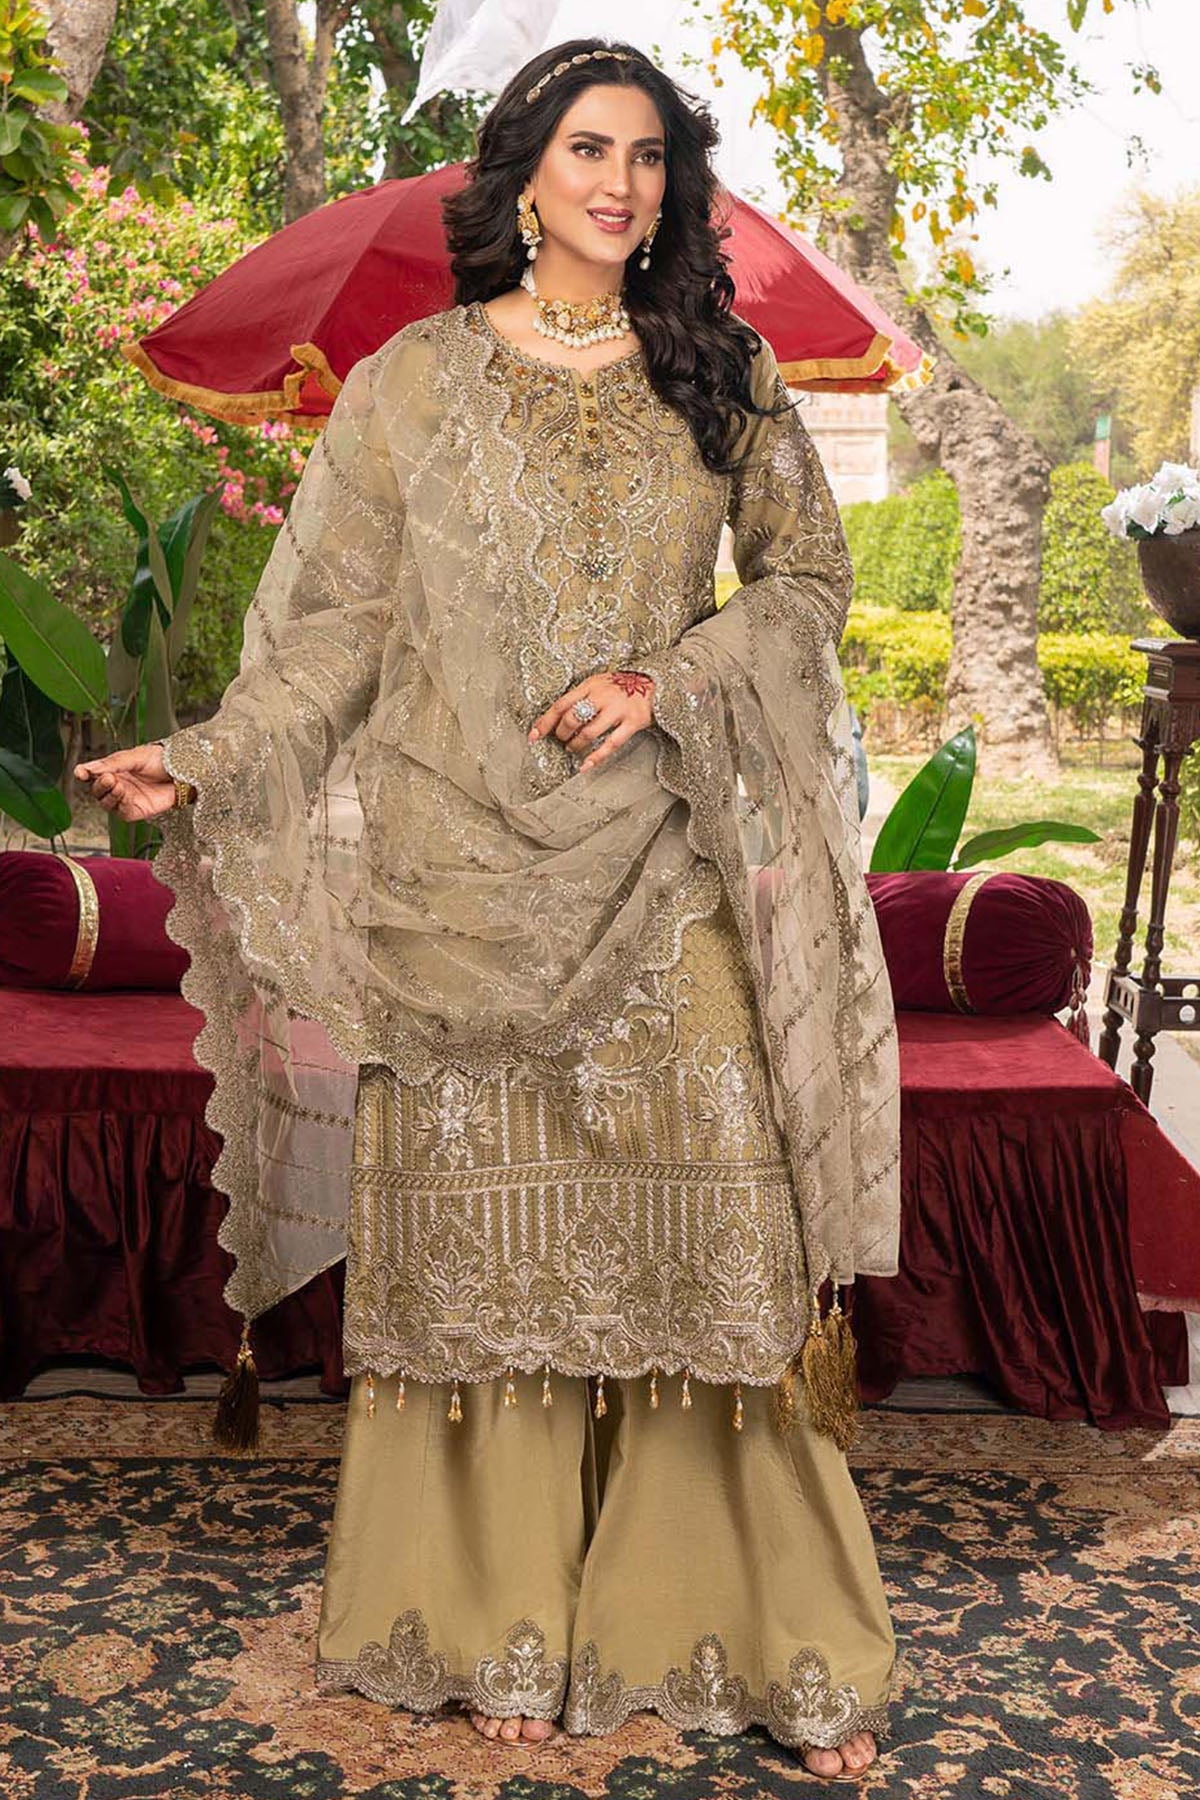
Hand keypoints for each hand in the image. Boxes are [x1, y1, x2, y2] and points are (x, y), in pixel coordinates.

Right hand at [73, 742, 177, 821]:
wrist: (183, 772)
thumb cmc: (161, 761)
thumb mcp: (135, 756)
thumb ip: (113, 763)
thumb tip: (88, 768)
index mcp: (114, 770)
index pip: (93, 774)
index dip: (84, 774)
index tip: (80, 772)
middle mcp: (117, 785)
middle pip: (97, 791)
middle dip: (99, 785)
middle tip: (107, 777)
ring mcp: (126, 799)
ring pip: (106, 803)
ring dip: (109, 795)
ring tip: (117, 784)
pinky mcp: (136, 811)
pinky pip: (121, 811)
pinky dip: (120, 804)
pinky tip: (124, 794)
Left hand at [528, 670, 654, 772]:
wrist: (657, 683)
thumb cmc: (623, 687)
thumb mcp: (600, 684)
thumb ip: (582, 697)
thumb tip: (557, 718)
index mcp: (590, 685)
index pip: (561, 704)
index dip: (545, 721)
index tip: (534, 735)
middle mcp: (602, 696)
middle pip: (572, 719)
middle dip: (561, 734)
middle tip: (561, 740)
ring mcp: (618, 709)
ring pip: (588, 733)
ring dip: (576, 745)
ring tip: (572, 748)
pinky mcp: (633, 722)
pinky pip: (611, 744)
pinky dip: (596, 757)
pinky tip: (585, 766)